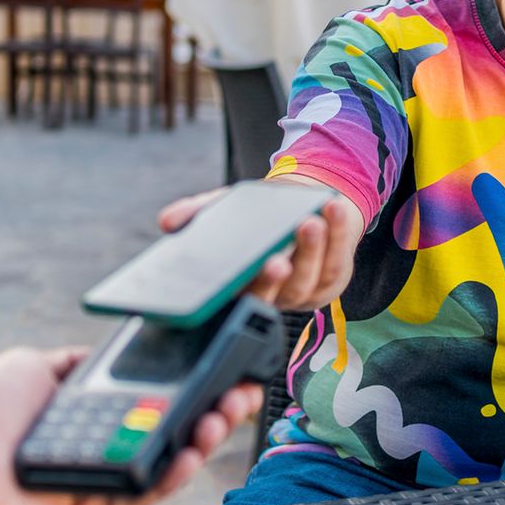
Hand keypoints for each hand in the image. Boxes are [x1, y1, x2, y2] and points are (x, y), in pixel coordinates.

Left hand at [0, 346, 262, 504]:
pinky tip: (187, 453)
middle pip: (174, 440)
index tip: (228, 372)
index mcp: (100, 424)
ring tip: (221, 418)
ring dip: (200, 443)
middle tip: (240, 395)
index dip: (198, 394)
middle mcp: (106, 455)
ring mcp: (100, 487)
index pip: (161, 410)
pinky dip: (168, 476)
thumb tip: (107, 352)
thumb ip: (80, 363)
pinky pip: (137, 497)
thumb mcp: (43, 367)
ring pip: (165, 469)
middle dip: (215, 416)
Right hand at [158, 179, 362, 310]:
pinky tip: (333, 209)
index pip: (237, 297)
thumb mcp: (225, 211)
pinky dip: (337, 234)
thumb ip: (198, 214)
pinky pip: (337, 260)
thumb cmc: (256, 217)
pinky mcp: (331, 280)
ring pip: (309, 278)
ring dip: (311, 250)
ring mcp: (305, 291)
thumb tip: (167, 221)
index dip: (239, 290)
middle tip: (276, 259)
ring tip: (310, 221)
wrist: (301, 208)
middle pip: (276, 294)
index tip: (236, 278)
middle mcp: (273, 296)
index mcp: (241, 288)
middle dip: (276, 279)